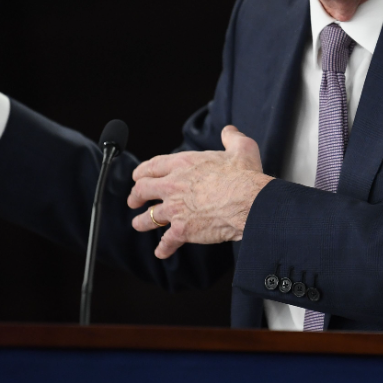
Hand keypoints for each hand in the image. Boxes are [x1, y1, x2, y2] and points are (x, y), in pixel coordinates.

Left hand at [128, 125, 272, 258]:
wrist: (249, 202)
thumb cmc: (244, 176)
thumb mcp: (241, 148)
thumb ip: (232, 138)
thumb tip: (229, 131)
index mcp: (183, 164)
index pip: (153, 166)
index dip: (142, 172)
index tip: (138, 177)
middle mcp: (173, 185)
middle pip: (143, 189)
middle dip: (135, 196)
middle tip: (134, 200)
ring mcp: (175, 208)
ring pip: (149, 217)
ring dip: (142, 222)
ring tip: (139, 224)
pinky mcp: (182, 229)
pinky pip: (167, 241)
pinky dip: (163, 248)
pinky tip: (161, 251)